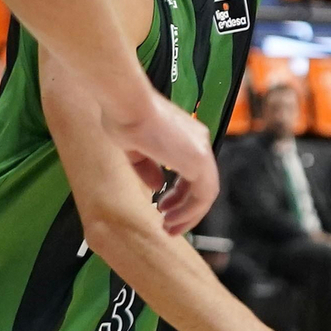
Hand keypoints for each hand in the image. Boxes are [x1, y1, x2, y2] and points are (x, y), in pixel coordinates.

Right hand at [103, 89, 218, 232]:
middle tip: (167, 223)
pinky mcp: (199, 160)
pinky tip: (172, 220)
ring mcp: (201, 150)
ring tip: (168, 227)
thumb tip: (156, 186)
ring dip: (189, 214)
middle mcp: (198, 141)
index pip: (192, 171)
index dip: (179, 193)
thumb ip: (147, 168)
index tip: (163, 206)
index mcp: (185, 135)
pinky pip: (204, 195)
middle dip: (185, 207)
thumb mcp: (134, 149)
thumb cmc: (125, 117)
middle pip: (201, 183)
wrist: (127, 104)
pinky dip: (191, 212)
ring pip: (206, 192)